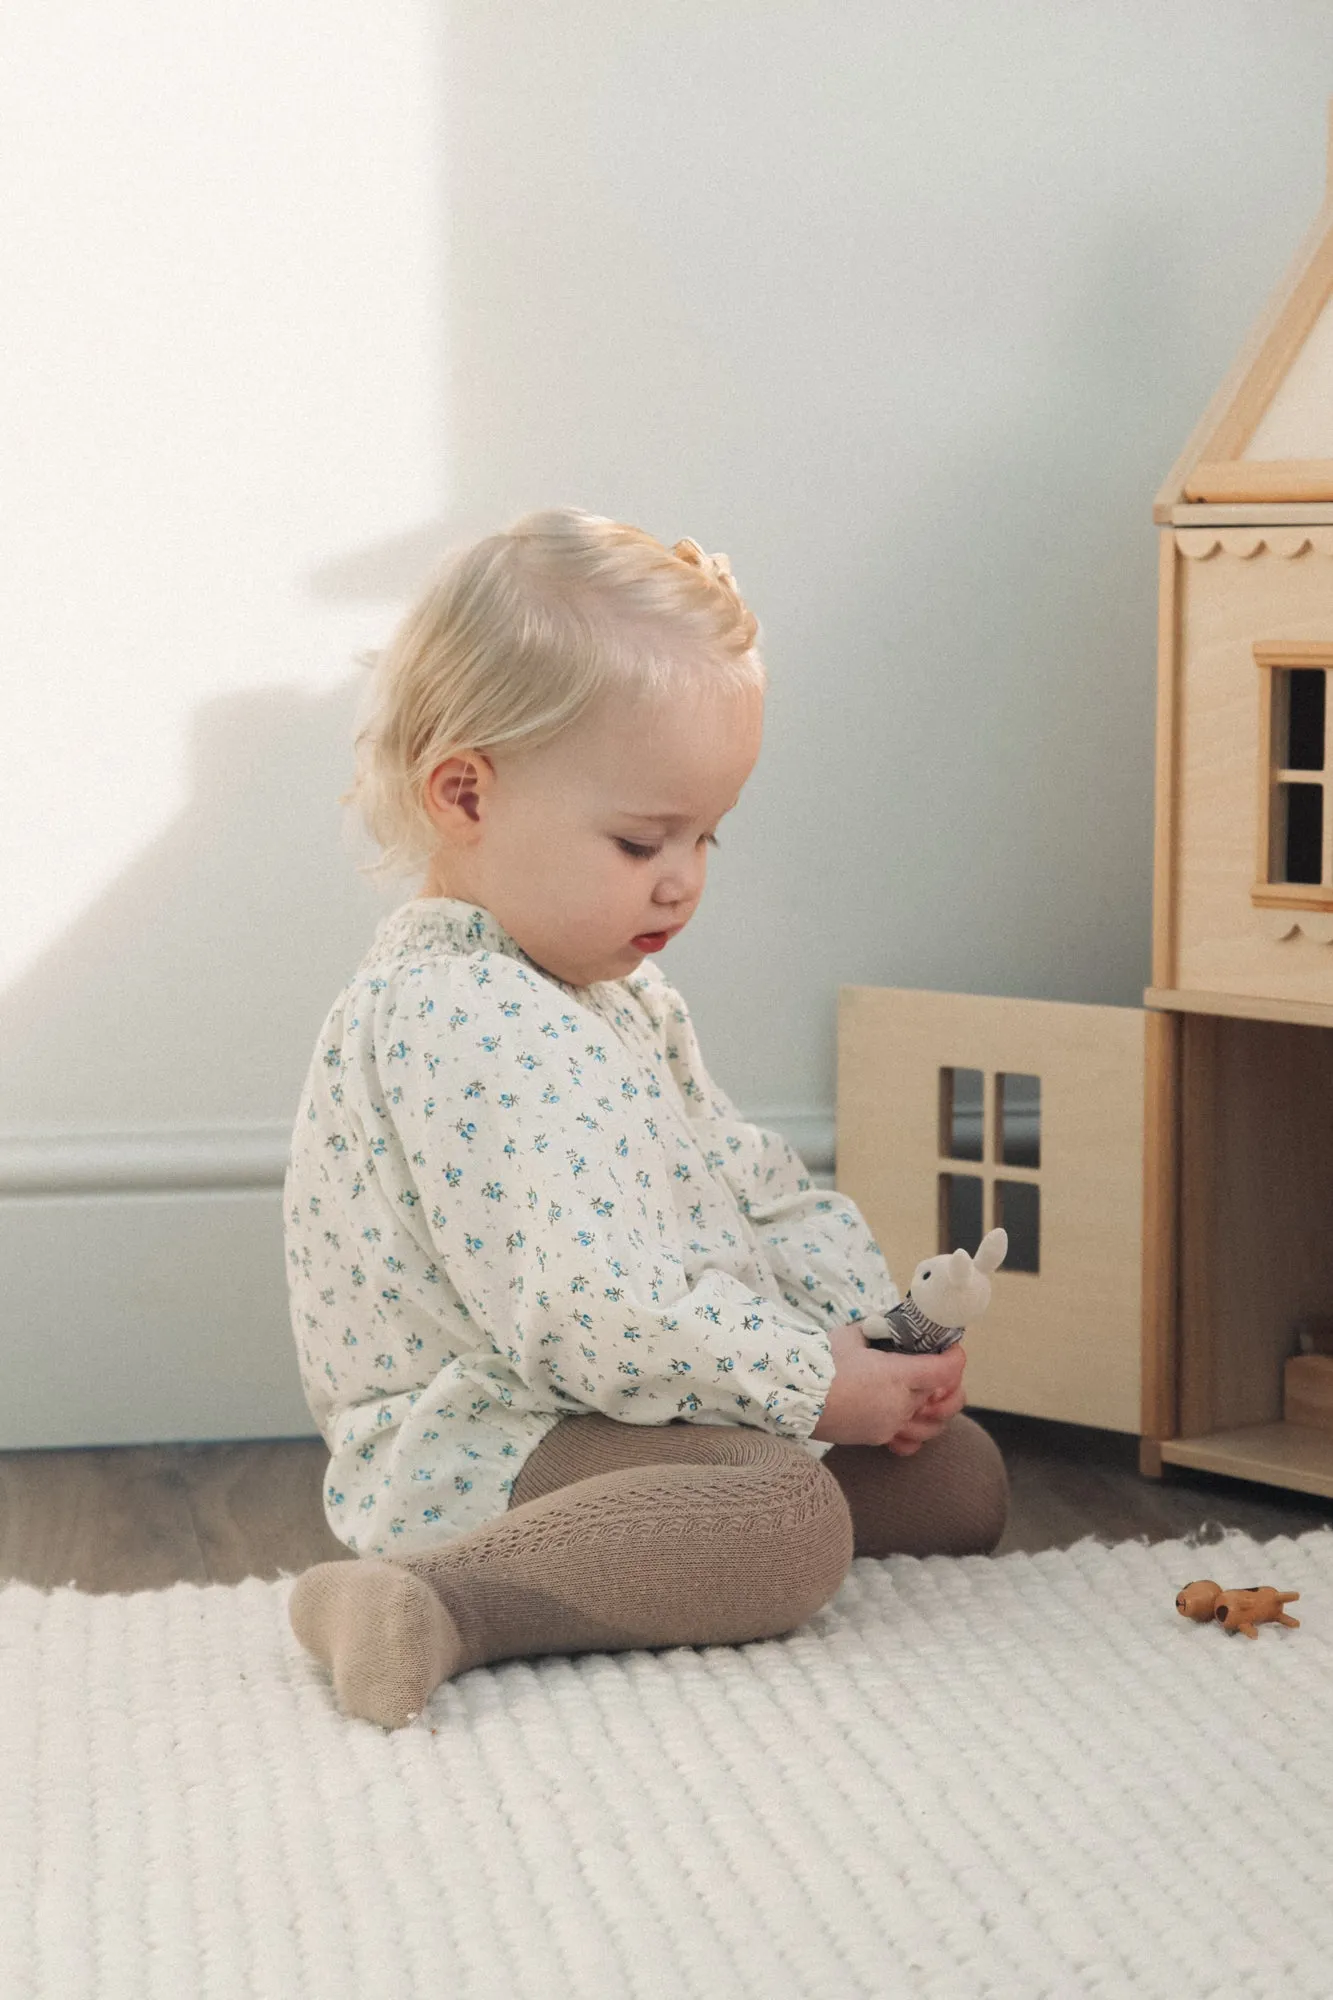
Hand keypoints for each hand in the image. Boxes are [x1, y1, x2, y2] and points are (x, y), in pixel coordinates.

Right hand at [810, 1324, 967, 1448]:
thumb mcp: (852, 1335)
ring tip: (927, 1394)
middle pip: (940, 1394)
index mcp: (897, 1375)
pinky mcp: (877, 1438)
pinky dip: (916, 1433)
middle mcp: (900, 1404)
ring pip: (933, 1424)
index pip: (946, 1371)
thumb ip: (877, 1331)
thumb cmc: (820, 1362)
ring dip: (935, 1408)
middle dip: (944, 1379)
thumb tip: (888, 1326)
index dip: (955, 1357)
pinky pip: (910, 1442)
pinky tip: (910, 1420)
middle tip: (936, 1364)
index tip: (951, 1348)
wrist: (794, 1395)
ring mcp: (890, 1425)